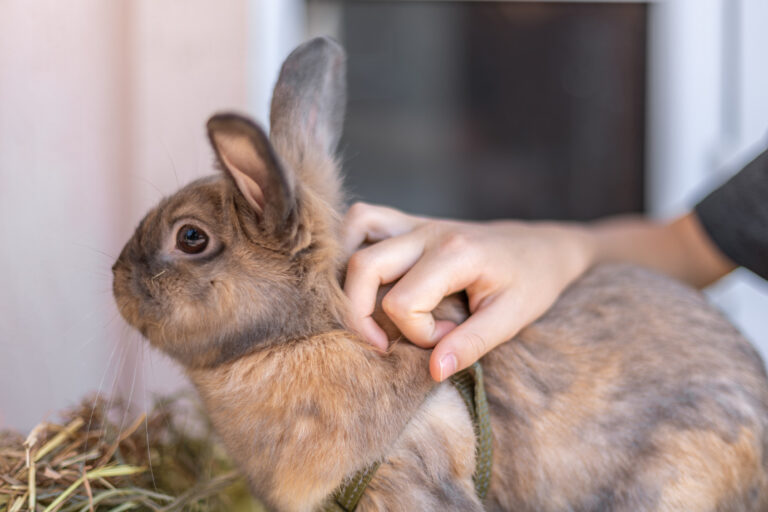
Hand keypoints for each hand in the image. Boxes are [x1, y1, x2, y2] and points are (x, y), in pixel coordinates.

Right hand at [342, 202, 594, 380]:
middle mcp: (429, 232)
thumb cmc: (533, 282)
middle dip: (359, 314)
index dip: (417, 333)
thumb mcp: (512, 319)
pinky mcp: (412, 221)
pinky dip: (351, 243)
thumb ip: (471, 344)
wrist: (543, 247)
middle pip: (364, 267)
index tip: (446, 338)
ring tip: (364, 308)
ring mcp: (418, 221)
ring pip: (356, 231)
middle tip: (381, 344)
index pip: (403, 302)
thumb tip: (434, 371)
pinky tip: (364, 276)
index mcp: (456, 254)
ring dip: (348, 273)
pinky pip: (366, 218)